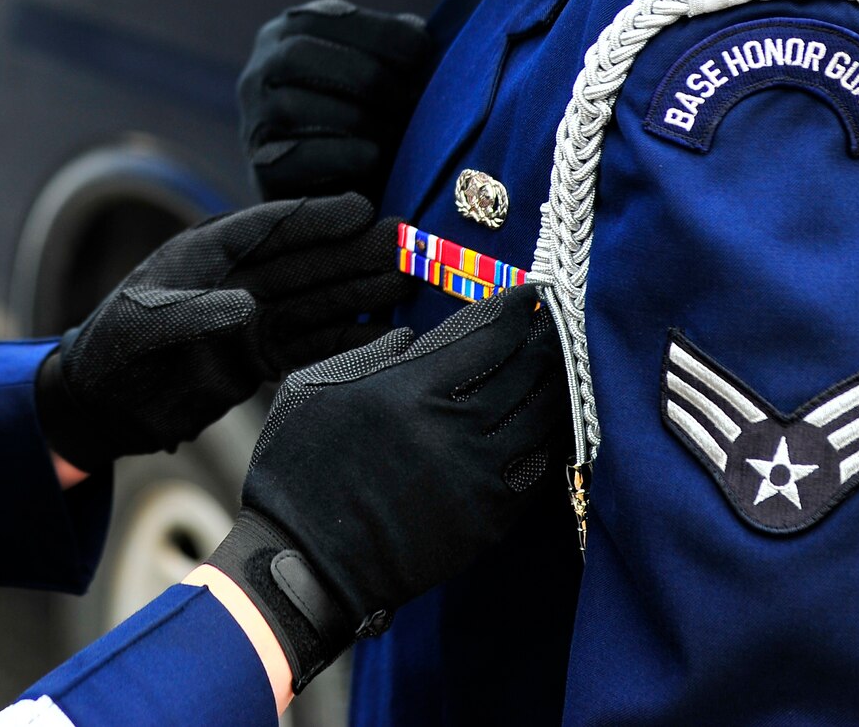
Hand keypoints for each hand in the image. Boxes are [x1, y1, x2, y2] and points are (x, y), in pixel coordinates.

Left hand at [35, 194, 413, 473]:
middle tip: (407, 243)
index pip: (271, 227)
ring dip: (361, 291)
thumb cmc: (115, 353)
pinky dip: (346, 338)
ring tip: (408, 280)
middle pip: (306, 259)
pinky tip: (384, 332)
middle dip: (356, 251)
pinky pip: (311, 342)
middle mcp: (239, 278)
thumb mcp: (147, 329)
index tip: (361, 209)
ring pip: (317, 298)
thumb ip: (196, 316)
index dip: (316, 217)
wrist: (104, 405)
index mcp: (208, 252)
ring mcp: (253, 317)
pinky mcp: (260, 355)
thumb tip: (247, 310)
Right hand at [206, 286, 568, 690]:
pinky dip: (548, 442)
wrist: (303, 561)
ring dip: (556, 390)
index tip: (530, 298)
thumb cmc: (296, 469)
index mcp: (409, 390)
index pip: (490, 337)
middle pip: (527, 372)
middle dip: (548, 342)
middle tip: (557, 327)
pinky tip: (547, 427)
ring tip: (561, 371)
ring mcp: (476, 478)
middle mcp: (452, 430)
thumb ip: (368, 356)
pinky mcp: (487, 521)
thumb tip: (412, 338)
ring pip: (542, 420)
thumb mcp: (312, 389)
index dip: (518, 312)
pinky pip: (538, 471)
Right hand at [237, 0, 431, 202]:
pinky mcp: (260, 170)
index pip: (320, 18)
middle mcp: (258, 73)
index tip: (423, 53)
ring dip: (357, 118)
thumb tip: (414, 32)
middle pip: (297, 54)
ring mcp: (254, 122)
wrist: (337, 190)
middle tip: (408, 98)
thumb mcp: (372, 72)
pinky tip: (373, 156)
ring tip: (397, 133)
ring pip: (291, 105)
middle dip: (364, 74)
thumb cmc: (364, 117)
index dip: (376, 31)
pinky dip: (339, 154)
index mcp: (285, 35)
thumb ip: (389, 47)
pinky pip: (293, 157)